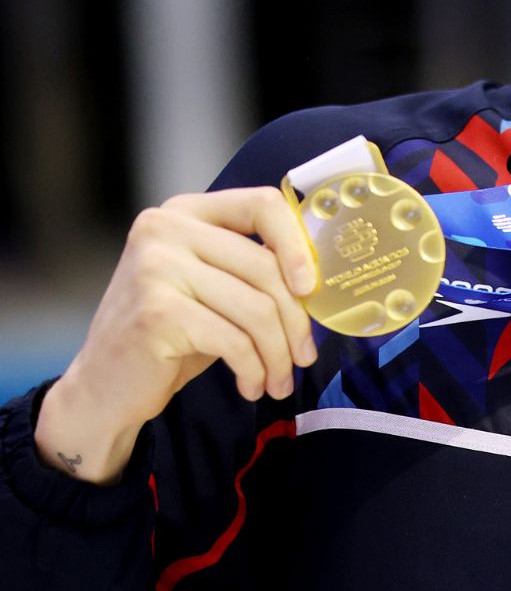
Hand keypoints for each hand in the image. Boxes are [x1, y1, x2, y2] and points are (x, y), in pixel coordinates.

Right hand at [36, 188, 319, 483]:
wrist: (106, 385)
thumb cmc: (173, 334)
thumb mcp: (214, 286)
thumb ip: (255, 266)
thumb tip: (324, 276)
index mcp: (186, 211)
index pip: (263, 204)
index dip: (299, 244)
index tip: (313, 288)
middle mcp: (165, 229)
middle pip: (266, 267)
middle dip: (296, 322)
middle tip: (304, 358)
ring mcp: (156, 268)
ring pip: (257, 309)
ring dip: (278, 355)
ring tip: (278, 381)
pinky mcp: (157, 312)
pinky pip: (236, 341)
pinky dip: (254, 370)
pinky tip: (251, 386)